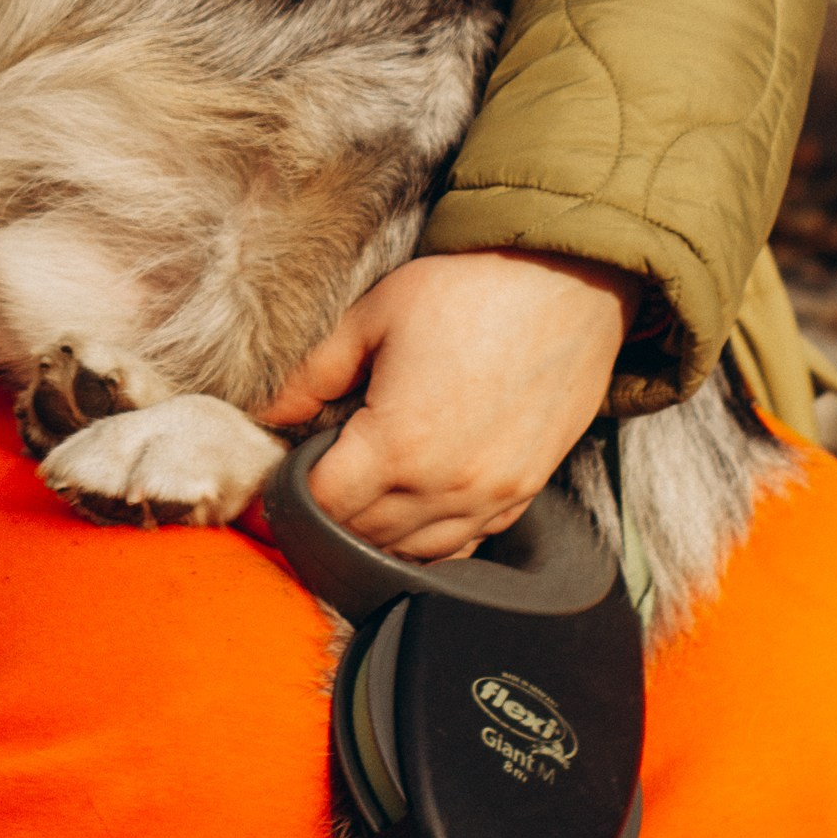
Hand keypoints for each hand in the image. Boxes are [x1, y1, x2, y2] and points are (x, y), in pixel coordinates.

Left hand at [262, 251, 640, 561]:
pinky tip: (413, 508)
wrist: (566, 285)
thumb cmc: (468, 291)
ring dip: (378, 533)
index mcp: (399, 444)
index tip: (283, 470)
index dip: (293, 490)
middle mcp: (446, 487)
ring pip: (415, 552)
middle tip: (317, 476)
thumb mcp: (374, 315)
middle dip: (331, 511)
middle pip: (364, 535)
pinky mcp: (522, 494)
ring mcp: (491, 497)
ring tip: (359, 494)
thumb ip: (313, 372)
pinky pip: (465, 543)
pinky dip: (431, 537)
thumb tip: (270, 412)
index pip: (323, 502)